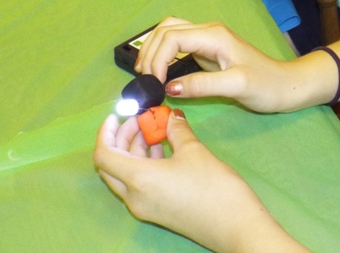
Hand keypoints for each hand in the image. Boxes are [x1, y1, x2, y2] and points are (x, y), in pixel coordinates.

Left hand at [94, 111, 306, 251]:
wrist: (234, 224)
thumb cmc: (213, 185)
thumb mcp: (194, 150)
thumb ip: (176, 130)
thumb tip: (170, 116)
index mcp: (138, 179)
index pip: (104, 155)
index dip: (106, 132)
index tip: (119, 114)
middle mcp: (134, 196)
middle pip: (112, 165)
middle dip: (121, 138)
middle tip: (141, 120)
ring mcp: (144, 207)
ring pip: (126, 174)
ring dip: (134, 150)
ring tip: (156, 130)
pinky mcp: (157, 211)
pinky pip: (139, 184)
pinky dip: (144, 164)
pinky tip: (163, 149)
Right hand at [136, 18, 303, 112]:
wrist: (285, 85)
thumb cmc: (265, 85)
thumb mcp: (236, 86)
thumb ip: (203, 85)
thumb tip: (169, 88)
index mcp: (214, 36)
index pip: (173, 37)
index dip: (157, 59)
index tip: (154, 84)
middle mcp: (208, 31)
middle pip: (166, 30)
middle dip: (150, 52)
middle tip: (145, 81)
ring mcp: (207, 38)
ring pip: (169, 32)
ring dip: (153, 49)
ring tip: (147, 75)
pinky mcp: (207, 48)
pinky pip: (177, 43)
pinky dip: (163, 53)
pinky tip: (159, 71)